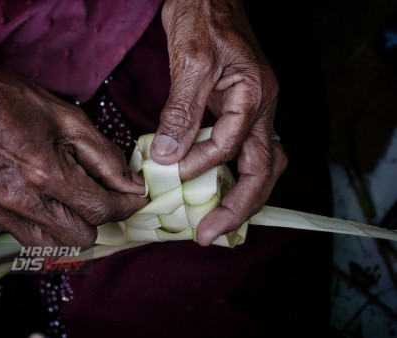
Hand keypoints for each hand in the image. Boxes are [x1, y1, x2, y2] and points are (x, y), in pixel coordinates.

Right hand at [0, 55, 146, 247]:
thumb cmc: (12, 102)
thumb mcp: (69, 119)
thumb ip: (106, 157)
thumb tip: (132, 186)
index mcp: (44, 172)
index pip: (101, 209)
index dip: (125, 206)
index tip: (134, 199)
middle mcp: (19, 200)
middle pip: (81, 238)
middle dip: (98, 218)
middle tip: (99, 194)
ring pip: (54, 246)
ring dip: (71, 227)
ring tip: (70, 199)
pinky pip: (25, 236)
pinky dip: (42, 224)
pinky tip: (40, 197)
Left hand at [151, 0, 286, 244]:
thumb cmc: (204, 16)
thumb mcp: (192, 62)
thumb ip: (182, 111)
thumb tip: (166, 156)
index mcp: (256, 96)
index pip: (231, 146)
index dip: (199, 165)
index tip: (167, 174)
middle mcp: (261, 108)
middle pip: (263, 170)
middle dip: (239, 207)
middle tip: (210, 234)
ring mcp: (250, 111)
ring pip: (258, 165)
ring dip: (239, 196)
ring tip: (216, 223)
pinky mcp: (235, 111)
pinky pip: (238, 152)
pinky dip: (225, 175)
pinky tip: (208, 187)